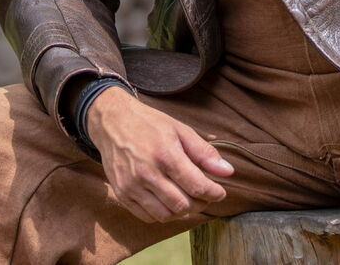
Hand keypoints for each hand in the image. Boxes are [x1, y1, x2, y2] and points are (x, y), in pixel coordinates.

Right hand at [86, 86, 233, 222]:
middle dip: (200, 203)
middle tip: (204, 195)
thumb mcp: (180, 130)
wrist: (112, 121)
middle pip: (183, 205)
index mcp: (165, 154)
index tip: (220, 192)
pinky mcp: (121, 194)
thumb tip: (228, 172)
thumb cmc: (150, 124)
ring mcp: (131, 186)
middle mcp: (147, 173)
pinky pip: (147, 217)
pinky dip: (162, 214)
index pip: (197, 186)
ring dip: (182, 212)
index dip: (214, 193)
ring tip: (188, 199)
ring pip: (165, 215)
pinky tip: (168, 202)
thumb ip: (204, 153)